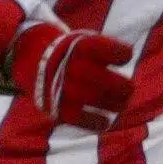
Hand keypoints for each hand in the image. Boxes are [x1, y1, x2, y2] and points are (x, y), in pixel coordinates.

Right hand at [8, 22, 133, 130]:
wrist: (33, 61)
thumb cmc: (70, 53)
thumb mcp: (83, 42)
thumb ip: (105, 50)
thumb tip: (129, 56)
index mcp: (78, 47)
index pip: (106, 49)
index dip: (122, 53)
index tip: (125, 57)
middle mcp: (70, 66)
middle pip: (105, 80)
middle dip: (124, 87)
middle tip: (129, 89)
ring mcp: (62, 87)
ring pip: (96, 99)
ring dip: (115, 104)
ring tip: (120, 104)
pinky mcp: (56, 107)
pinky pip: (80, 119)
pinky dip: (96, 122)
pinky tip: (105, 121)